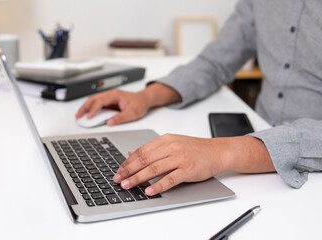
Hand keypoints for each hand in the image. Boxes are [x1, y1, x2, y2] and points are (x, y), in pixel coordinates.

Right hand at [75, 83, 181, 125]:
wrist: (144, 99)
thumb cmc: (139, 104)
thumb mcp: (132, 113)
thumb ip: (121, 118)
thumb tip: (109, 122)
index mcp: (115, 95)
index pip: (101, 101)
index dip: (93, 109)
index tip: (89, 117)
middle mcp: (110, 94)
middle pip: (93, 99)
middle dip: (84, 107)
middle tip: (78, 116)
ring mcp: (109, 97)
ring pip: (93, 100)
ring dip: (85, 107)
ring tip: (79, 115)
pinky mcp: (109, 101)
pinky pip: (97, 103)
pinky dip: (90, 108)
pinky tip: (86, 114)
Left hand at [113, 134, 274, 195]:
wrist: (217, 151)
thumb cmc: (195, 148)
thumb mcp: (172, 143)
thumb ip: (152, 149)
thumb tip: (131, 153)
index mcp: (165, 139)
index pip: (141, 151)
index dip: (128, 162)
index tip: (119, 170)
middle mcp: (171, 147)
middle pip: (144, 160)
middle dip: (128, 171)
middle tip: (118, 179)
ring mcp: (180, 158)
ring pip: (154, 169)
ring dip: (138, 178)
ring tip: (127, 185)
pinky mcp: (188, 169)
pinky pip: (170, 178)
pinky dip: (158, 185)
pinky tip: (149, 190)